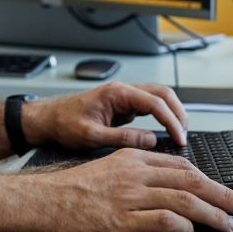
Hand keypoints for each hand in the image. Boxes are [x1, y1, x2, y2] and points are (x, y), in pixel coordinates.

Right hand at [23, 148, 232, 231]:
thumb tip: (165, 190)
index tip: (223, 191)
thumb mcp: (106, 170)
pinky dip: (183, 228)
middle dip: (222, 195)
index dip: (209, 179)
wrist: (40, 202)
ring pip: (184, 201)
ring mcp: (130, 197)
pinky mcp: (123, 221)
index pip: (182, 165)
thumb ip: (135, 175)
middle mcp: (134, 173)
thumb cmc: (69, 191)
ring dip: (213, 215)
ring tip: (228, 226)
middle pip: (191, 181)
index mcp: (132, 158)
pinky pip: (164, 221)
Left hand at [24, 82, 187, 149]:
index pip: (154, 102)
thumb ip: (122, 138)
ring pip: (159, 98)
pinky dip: (163, 116)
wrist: (49, 120)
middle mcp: (123, 91)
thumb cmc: (64, 124)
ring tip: (180, 133)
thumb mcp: (91, 136)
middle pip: (163, 94)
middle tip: (184, 136)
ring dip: (173, 113)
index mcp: (116, 93)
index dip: (171, 121)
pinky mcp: (123, 106)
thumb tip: (150, 140)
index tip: (179, 138)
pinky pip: (150, 106)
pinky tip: (167, 131)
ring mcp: (124, 97)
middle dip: (178, 113)